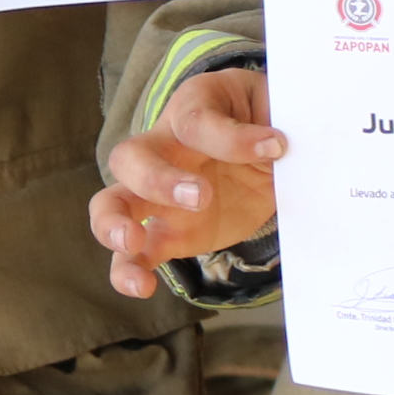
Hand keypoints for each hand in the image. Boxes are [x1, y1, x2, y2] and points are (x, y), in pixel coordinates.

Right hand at [90, 69, 285, 298]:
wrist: (267, 152)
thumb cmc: (266, 118)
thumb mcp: (276, 107)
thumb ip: (278, 119)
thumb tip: (280, 143)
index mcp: (195, 106)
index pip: (197, 120)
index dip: (233, 137)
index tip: (276, 147)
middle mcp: (165, 147)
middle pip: (132, 156)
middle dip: (158, 179)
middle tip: (201, 197)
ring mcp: (160, 194)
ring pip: (113, 204)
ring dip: (113, 224)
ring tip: (131, 242)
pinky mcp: (170, 233)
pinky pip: (136, 253)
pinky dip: (130, 270)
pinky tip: (142, 287)